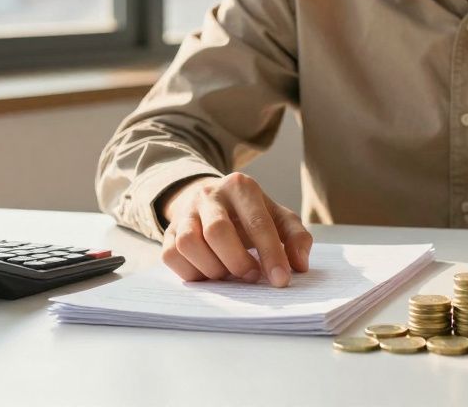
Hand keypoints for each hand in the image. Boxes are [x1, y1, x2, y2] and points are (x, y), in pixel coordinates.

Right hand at [158, 173, 312, 286]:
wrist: (212, 202)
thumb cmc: (250, 215)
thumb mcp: (278, 218)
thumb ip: (295, 237)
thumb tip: (299, 265)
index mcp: (241, 187)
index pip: (257, 222)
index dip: (271, 254)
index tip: (281, 280)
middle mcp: (209, 194)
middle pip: (217, 232)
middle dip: (237, 262)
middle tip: (251, 276)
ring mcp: (185, 212)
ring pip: (189, 243)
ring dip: (212, 268)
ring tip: (228, 274)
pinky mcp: (168, 231)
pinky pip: (171, 255)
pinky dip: (191, 272)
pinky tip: (209, 273)